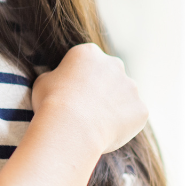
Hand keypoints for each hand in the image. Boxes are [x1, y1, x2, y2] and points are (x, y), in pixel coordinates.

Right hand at [31, 43, 146, 153]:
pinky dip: (122, 124)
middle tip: (86, 107)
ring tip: (94, 123)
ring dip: (114, 105)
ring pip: (124, 96)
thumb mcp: (44, 81)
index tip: (70, 91)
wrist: (71, 127)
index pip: (87, 60)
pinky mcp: (141, 109)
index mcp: (88, 53)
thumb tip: (62, 82)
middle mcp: (114, 65)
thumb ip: (58, 77)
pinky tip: (105, 132)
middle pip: (110, 74)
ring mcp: (131, 87)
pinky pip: (132, 116)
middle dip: (102, 87)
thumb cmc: (51, 102)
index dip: (78, 76)